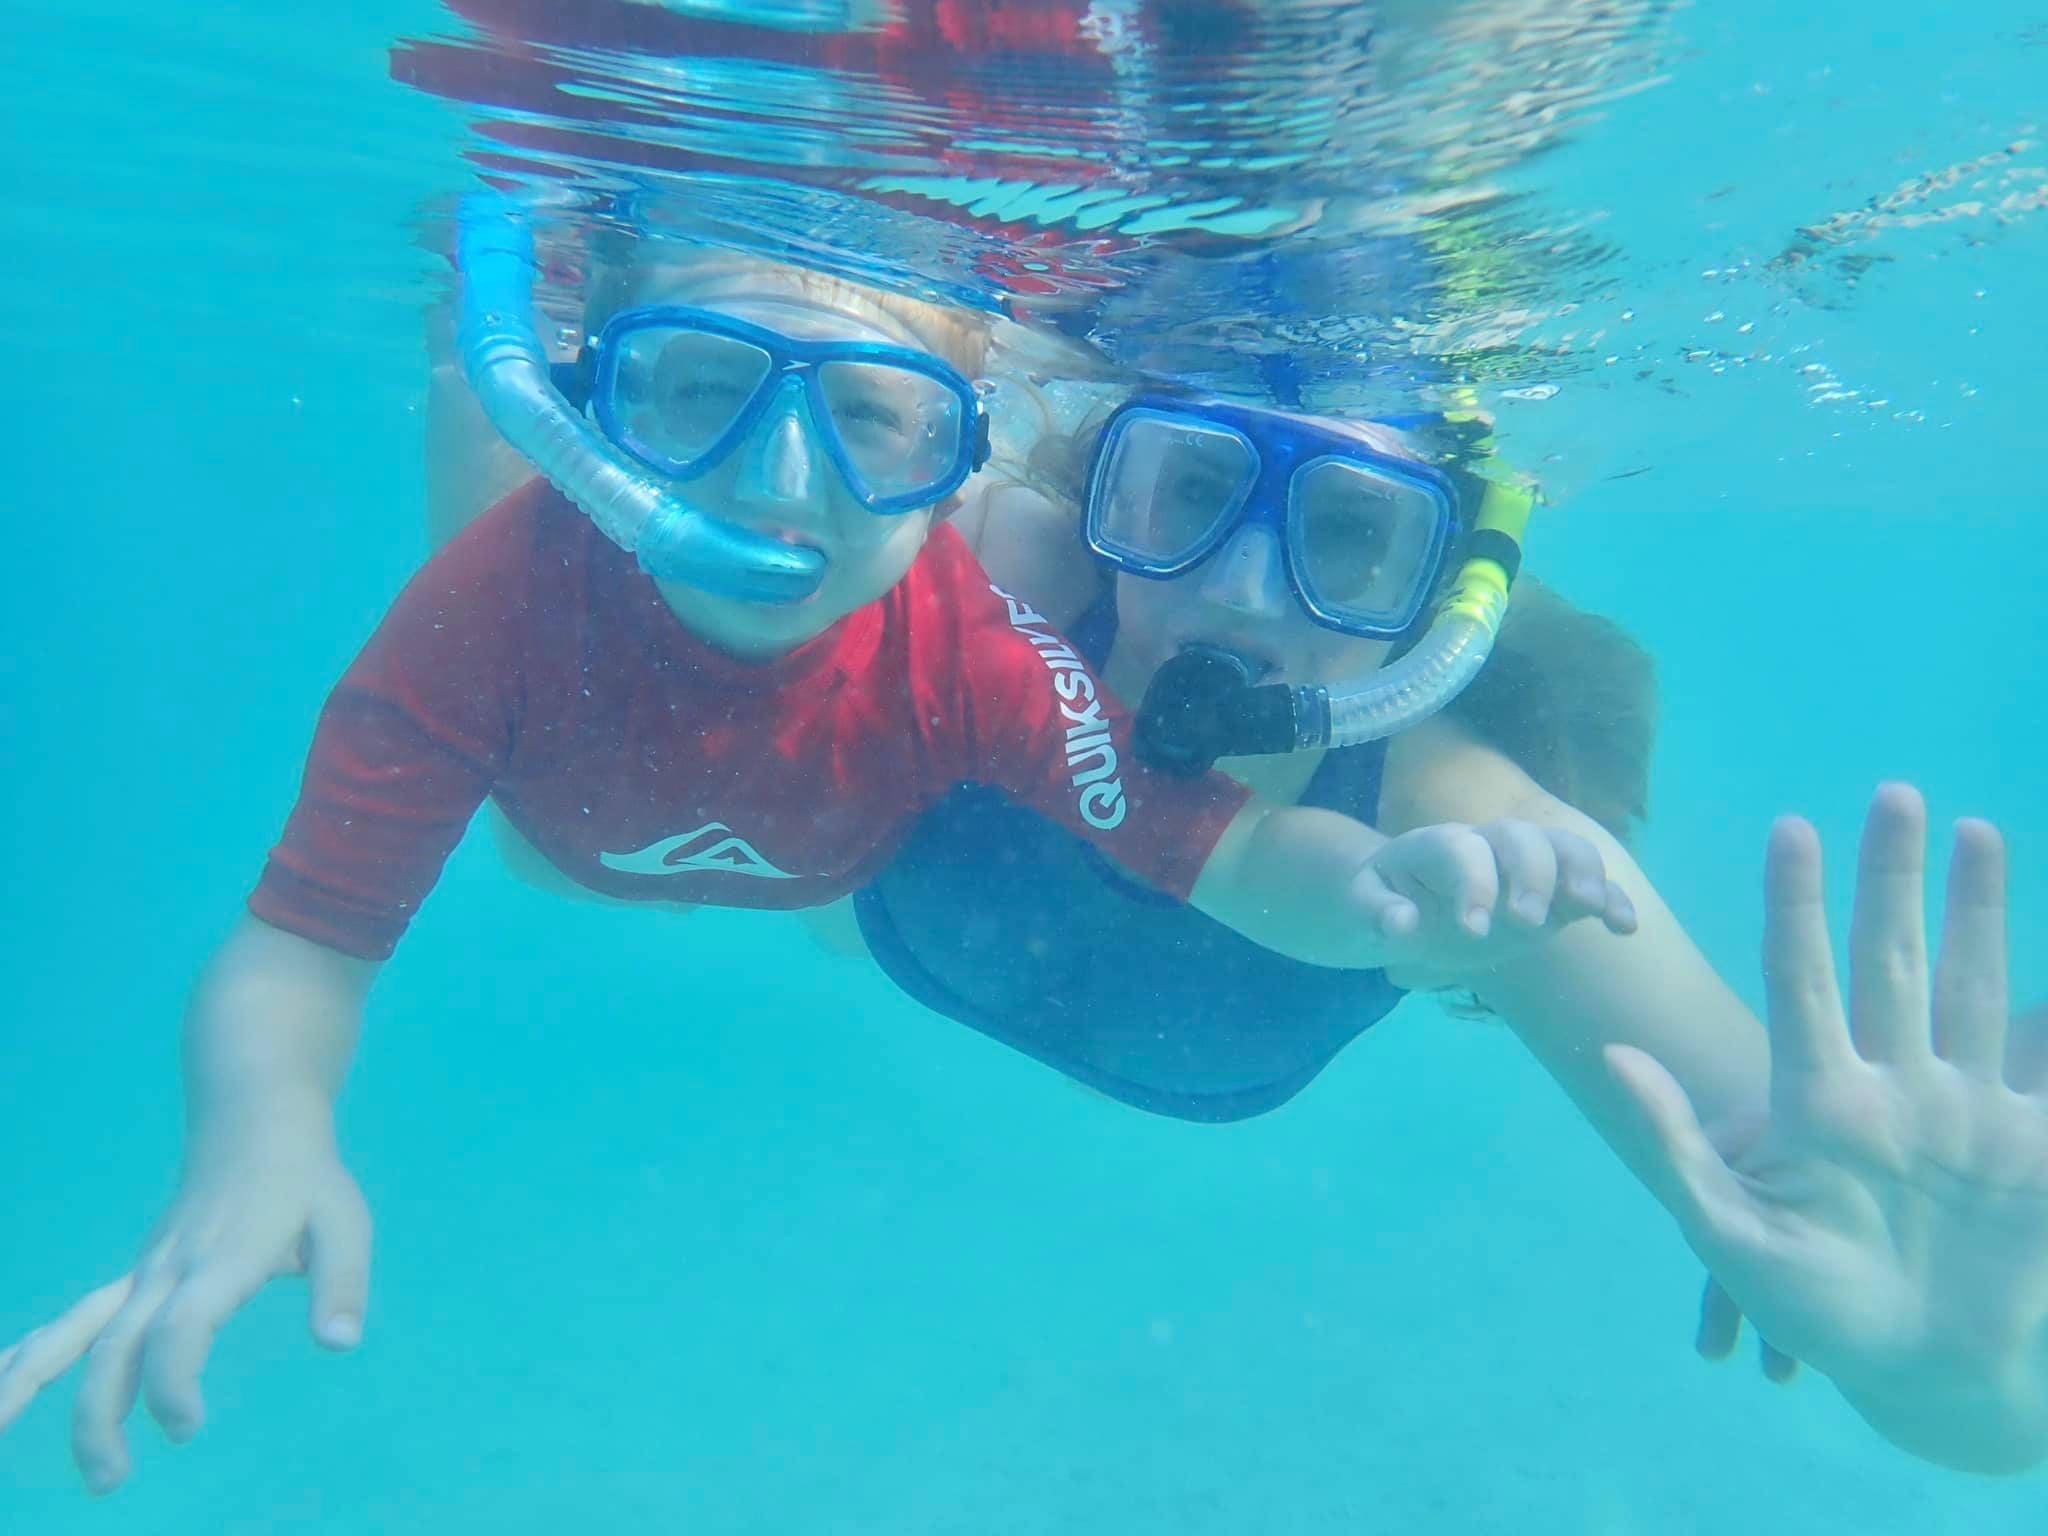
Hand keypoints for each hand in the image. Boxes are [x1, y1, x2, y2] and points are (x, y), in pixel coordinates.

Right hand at [0, 1105, 370, 1494]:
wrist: (253, 1123)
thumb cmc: (306, 1179)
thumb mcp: (344, 1222)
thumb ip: (343, 1284)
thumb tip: (340, 1344)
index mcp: (221, 1262)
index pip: (178, 1327)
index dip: (171, 1381)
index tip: (186, 1426)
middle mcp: (169, 1272)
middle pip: (115, 1346)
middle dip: (99, 1415)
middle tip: (110, 1479)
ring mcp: (143, 1275)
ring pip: (75, 1333)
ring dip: (32, 1384)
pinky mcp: (134, 1281)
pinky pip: (74, 1322)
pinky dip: (31, 1355)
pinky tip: (2, 1393)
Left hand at [1364, 818, 1637, 986]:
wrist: (1404, 899)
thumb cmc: (1383, 902)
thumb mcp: (1362, 908)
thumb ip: (1377, 913)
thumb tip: (1400, 923)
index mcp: (1436, 845)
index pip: (1461, 849)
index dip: (1472, 882)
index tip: (1474, 929)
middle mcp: (1486, 844)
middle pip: (1519, 837)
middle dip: (1530, 874)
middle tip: (1526, 921)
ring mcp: (1524, 865)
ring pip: (1561, 847)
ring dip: (1581, 873)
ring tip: (1590, 909)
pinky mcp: (1553, 892)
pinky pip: (1588, 884)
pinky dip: (1611, 899)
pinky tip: (1624, 927)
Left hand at [1609, 783, 2047, 1473]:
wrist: (1926, 1375)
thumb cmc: (1816, 1309)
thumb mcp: (1730, 1233)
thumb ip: (1676, 1144)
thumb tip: (1612, 1059)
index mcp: (1820, 1098)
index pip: (1802, 977)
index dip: (1795, 905)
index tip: (1791, 827)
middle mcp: (1895, 1084)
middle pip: (1893, 959)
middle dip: (1892, 879)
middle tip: (1893, 791)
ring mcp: (1969, 1107)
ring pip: (1973, 984)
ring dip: (1979, 909)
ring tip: (1973, 826)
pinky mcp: (2034, 1143)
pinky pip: (2047, 1059)